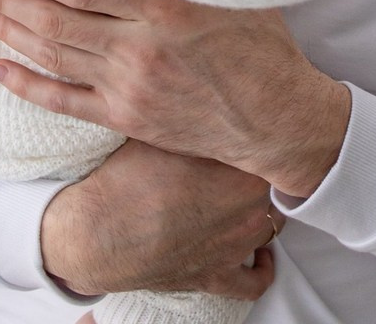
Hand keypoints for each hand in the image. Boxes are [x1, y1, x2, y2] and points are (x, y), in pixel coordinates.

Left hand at [0, 0, 350, 195]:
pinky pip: (63, 101)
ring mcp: (128, 85)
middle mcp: (139, 45)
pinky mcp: (126, 116)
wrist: (275, 115)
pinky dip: (27, 85)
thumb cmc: (263, 40)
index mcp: (165, 5)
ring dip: (10, 33)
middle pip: (57, 19)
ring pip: (54, 55)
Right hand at [40, 139, 281, 298]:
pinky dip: (260, 266)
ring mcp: (236, 246)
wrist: (98, 231)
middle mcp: (250, 210)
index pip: (277, 144)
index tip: (257, 120)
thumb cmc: (130, 176)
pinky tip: (258, 253)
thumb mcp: (167, 127)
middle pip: (277, 182)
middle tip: (248, 150)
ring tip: (245, 188)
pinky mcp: (216, 276)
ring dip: (263, 206)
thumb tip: (222, 93)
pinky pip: (253, 281)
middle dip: (264, 166)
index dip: (267, 131)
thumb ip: (203, 115)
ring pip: (273, 223)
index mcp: (244, 170)